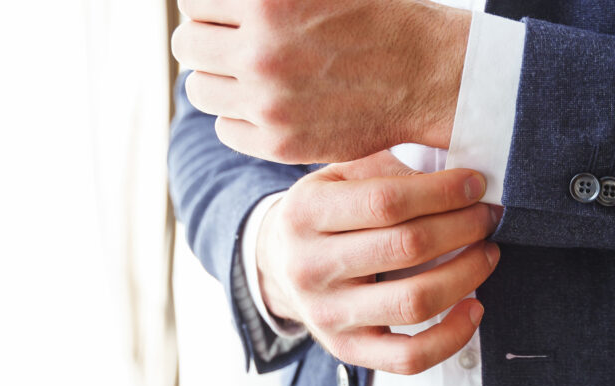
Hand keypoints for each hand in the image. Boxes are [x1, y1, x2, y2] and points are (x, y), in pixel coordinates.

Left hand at [171, 0, 469, 163]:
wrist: (428, 74)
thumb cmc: (377, 16)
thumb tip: (209, 1)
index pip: (192, 1)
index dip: (208, 6)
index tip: (225, 12)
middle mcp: (262, 51)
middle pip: (186, 45)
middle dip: (206, 40)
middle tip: (234, 42)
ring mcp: (268, 101)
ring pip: (199, 91)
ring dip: (218, 79)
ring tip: (249, 74)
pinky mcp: (279, 142)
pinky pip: (225, 128)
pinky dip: (239, 116)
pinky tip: (267, 104)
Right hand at [256, 151, 500, 373]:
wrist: (277, 266)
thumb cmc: (324, 214)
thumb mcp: (338, 176)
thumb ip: (385, 170)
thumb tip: (456, 180)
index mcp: (305, 212)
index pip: (386, 201)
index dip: (442, 192)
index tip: (475, 185)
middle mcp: (310, 266)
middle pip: (406, 247)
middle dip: (463, 227)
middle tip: (487, 216)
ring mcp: (327, 314)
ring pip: (414, 301)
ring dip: (467, 274)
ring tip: (487, 253)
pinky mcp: (347, 349)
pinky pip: (409, 357)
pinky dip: (452, 336)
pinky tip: (474, 307)